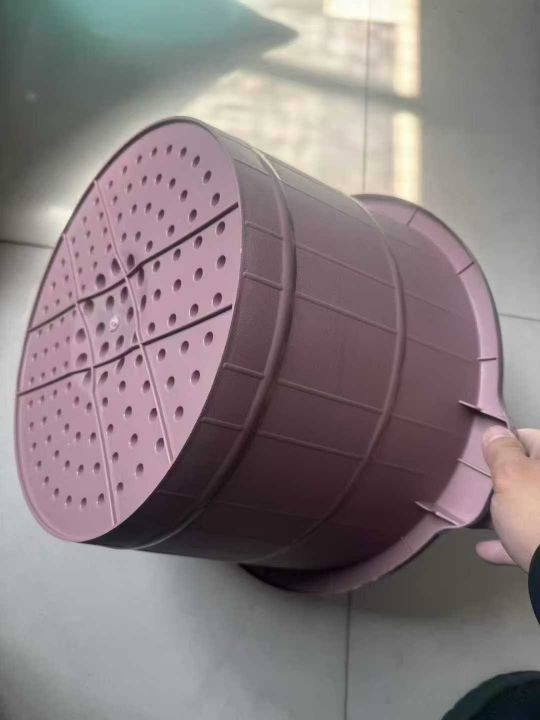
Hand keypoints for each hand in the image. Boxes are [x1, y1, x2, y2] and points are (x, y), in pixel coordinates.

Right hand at [477, 426, 539, 571]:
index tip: (478, 456)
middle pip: (530, 475)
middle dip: (504, 481)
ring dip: (507, 512)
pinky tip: (486, 549)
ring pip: (532, 507)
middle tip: (475, 486)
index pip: (528, 437)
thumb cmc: (538, 513)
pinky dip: (511, 542)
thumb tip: (496, 432)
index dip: (501, 444)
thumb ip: (501, 451)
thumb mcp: (511, 475)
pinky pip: (532, 539)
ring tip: (477, 516)